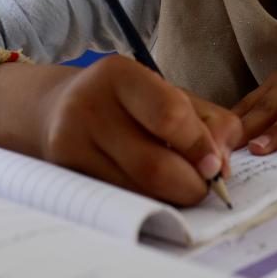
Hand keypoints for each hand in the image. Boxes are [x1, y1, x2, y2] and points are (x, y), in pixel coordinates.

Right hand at [36, 56, 239, 205]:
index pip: (171, 117)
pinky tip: (152, 192)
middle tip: (203, 188)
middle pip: (153, 165)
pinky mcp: (65, 172)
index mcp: (120, 74)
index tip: (215, 167)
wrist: (55, 109)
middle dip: (190, 186)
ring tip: (178, 188)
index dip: (200, 148)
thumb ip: (209, 123)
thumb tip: (221, 168)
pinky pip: (119, 200)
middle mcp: (88, 105)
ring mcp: (70, 142)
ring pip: (137, 190)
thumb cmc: (128, 103)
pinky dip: (147, 202)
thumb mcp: (169, 95)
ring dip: (170, 199)